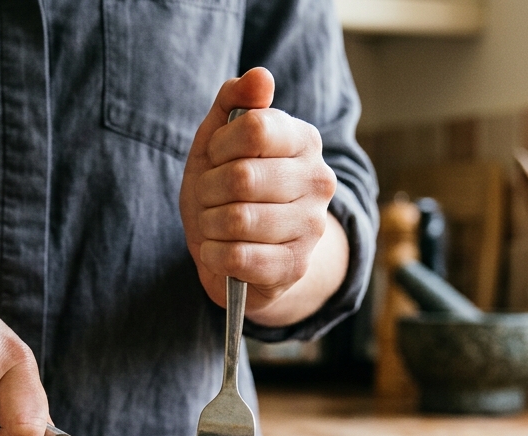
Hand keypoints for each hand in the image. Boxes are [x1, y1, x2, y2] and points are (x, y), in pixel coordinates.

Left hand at [179, 68, 344, 326]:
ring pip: (238, 219)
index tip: (216, 157)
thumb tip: (261, 77)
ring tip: (212, 225)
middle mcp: (319, 180)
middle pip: (241, 177)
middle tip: (209, 198)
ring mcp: (311, 226)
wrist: (239, 253)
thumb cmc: (226, 188)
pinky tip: (215, 250)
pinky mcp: (296, 266)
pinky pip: (240, 257)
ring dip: (208, 223)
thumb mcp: (219, 140)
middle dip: (208, 190)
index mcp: (304, 140)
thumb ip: (233, 100)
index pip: (254, 128)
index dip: (220, 145)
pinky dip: (214, 254)